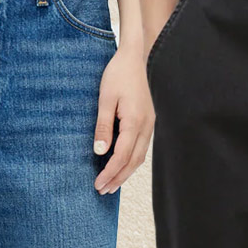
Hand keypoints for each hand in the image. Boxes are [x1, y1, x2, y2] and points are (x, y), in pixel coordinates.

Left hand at [93, 48, 153, 193]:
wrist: (137, 57)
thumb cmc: (119, 74)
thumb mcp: (105, 99)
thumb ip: (103, 126)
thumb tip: (100, 152)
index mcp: (135, 122)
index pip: (122, 156)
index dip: (110, 173)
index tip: (98, 184)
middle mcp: (146, 127)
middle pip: (133, 162)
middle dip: (118, 178)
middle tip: (103, 190)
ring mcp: (150, 125)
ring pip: (139, 157)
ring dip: (125, 172)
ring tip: (112, 183)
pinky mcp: (149, 122)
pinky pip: (141, 148)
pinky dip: (131, 161)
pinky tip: (122, 165)